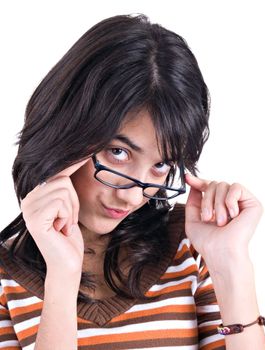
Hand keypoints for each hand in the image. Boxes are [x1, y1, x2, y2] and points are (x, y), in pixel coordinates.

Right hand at [20, 158, 89, 274]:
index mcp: (34, 194)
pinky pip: (61, 201)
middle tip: (67, 219)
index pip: (54, 171)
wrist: (67, 263)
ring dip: (71, 209)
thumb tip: (79, 157)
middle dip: (73, 200)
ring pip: (64, 189)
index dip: (71, 160)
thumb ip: (67, 186)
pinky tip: (60, 229)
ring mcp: (29, 208)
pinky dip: (68, 215)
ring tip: (64, 225)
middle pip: (62, 179)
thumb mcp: (69, 206)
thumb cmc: (70, 236)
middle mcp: (28, 199)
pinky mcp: (35, 218)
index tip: (88, 145)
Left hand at [184, 174, 262, 263]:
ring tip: (221, 222)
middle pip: (215, 184)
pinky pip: (237, 187)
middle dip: (207, 200)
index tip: (188, 178)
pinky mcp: (253, 204)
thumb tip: (193, 185)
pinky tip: (233, 215)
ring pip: (224, 185)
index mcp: (219, 207)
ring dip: (217, 204)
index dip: (199, 181)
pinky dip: (230, 200)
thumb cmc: (208, 242)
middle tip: (208, 218)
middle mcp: (232, 203)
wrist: (221, 252)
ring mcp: (243, 203)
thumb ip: (192, 203)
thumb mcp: (193, 221)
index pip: (210, 188)